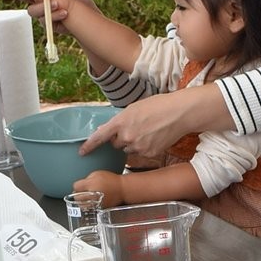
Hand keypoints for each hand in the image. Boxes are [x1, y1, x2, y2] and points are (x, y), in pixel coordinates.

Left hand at [71, 169, 125, 207]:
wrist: (122, 189)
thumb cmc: (111, 180)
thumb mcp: (97, 174)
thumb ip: (86, 179)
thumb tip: (79, 186)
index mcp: (90, 183)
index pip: (76, 186)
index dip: (77, 186)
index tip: (79, 187)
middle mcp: (92, 194)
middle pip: (77, 198)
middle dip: (77, 195)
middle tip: (80, 194)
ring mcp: (96, 202)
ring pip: (82, 206)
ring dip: (82, 202)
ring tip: (85, 199)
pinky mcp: (100, 208)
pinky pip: (90, 209)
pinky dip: (89, 206)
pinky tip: (92, 202)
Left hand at [80, 89, 194, 157]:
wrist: (179, 113)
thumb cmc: (157, 106)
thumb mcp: (134, 108)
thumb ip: (119, 120)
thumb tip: (105, 130)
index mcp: (121, 122)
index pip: (100, 137)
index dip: (89, 145)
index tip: (82, 152)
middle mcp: (127, 137)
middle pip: (116, 144)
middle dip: (121, 139)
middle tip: (135, 128)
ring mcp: (139, 147)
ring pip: (129, 150)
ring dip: (133, 144)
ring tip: (148, 132)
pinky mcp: (149, 154)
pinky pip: (141, 154)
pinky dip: (145, 148)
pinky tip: (155, 137)